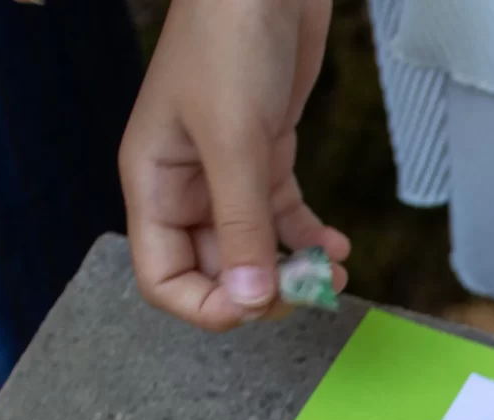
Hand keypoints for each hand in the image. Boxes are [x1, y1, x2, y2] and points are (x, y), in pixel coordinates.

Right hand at [119, 0, 348, 329]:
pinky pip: (283, 220)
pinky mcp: (265, 157)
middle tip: (310, 292)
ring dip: (293, 272)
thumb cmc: (228, 39)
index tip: (259, 306)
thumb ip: (242, 225)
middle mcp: (185, 187)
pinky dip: (309, 240)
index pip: (163, 277)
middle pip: (214, 272)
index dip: (208, 305)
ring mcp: (226, 175)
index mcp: (154, 185)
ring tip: (334, 273)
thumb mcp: (234, 140)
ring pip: (255, 251)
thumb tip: (251, 301)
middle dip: (262, 291)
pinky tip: (338, 247)